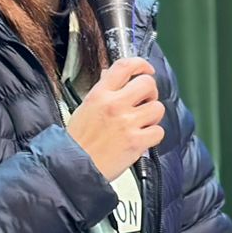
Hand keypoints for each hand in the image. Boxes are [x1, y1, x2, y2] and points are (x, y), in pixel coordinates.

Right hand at [67, 57, 164, 181]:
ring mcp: (127, 123)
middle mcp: (114, 105)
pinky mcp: (136, 142)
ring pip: (157, 108)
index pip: (125, 66)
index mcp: (100, 94)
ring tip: (141, 124)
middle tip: (145, 102)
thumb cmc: (77, 142)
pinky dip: (153, 136)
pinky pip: (158, 131)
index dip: (141, 64)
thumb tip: (112, 76)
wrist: (73, 168)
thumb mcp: (85, 108)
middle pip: (148, 84)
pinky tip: (142, 139)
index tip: (147, 70)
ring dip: (152, 116)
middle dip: (150, 93)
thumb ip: (102, 92)